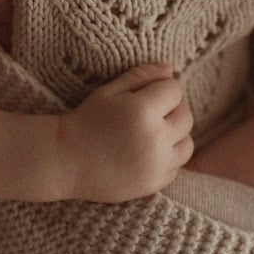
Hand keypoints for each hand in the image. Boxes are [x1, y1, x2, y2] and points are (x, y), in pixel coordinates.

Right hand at [58, 63, 193, 201]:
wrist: (65, 161)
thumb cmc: (86, 121)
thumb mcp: (109, 92)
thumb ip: (141, 76)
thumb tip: (169, 69)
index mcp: (142, 111)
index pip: (175, 90)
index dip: (164, 87)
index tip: (150, 92)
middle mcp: (155, 139)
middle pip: (186, 116)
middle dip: (173, 109)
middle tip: (153, 110)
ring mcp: (156, 165)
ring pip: (187, 143)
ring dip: (176, 134)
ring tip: (155, 131)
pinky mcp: (154, 184)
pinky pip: (176, 166)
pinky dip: (168, 157)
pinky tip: (148, 151)